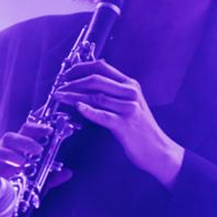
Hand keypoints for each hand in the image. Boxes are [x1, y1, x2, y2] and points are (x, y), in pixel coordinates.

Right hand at [0, 121, 72, 187]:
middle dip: (29, 139)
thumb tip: (68, 173)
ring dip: (17, 148)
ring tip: (24, 161)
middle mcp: (11, 146)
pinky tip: (13, 167)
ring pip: (7, 139)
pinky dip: (4, 157)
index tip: (51, 129)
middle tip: (39, 150)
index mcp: (23, 146)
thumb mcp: (38, 183)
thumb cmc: (19, 186)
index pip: (30, 129)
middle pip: (20, 132)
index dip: (40, 126)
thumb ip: (52, 177)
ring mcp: (0, 151)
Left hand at [53, 59, 183, 188]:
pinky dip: (88, 111)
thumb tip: (91, 79)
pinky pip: (103, 115)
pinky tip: (77, 108)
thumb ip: (114, 91)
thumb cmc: (140, 128)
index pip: (102, 66)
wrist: (157, 149)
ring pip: (95, 97)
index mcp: (130, 84)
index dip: (81, 68)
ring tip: (59, 97)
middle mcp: (130, 92)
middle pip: (96, 80)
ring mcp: (128, 108)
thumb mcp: (130, 103)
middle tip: (59, 87)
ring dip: (73, 96)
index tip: (67, 74)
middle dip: (73, 82)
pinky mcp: (125, 124)